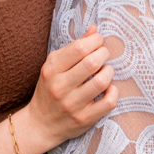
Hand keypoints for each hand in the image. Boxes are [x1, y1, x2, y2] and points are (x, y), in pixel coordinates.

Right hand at [25, 25, 117, 148]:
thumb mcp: (55, 66)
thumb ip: (75, 47)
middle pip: (92, 63)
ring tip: (105, 71)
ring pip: (102, 81)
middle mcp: (60, 87)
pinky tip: (108, 89)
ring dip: (109, 72)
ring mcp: (72, 105)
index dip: (95, 41)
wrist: (40, 125)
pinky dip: (114, 92)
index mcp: (51, 70)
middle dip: (104, 54)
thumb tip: (95, 29)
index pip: (79, 48)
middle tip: (103, 55)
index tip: (98, 42)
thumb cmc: (50, 89)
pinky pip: (109, 102)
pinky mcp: (84, 119)